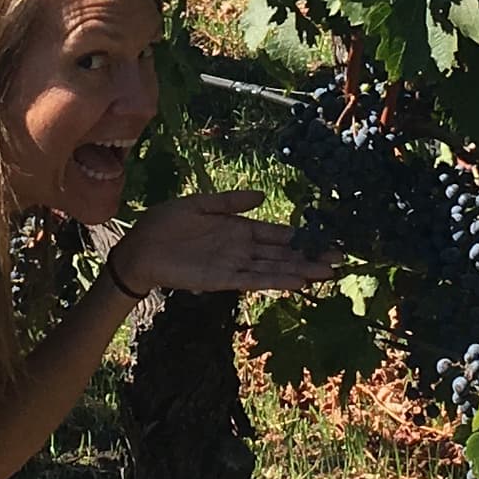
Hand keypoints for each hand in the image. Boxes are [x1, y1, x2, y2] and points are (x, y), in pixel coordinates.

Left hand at [108, 190, 344, 301]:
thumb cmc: (165, 224)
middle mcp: (241, 249)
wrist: (138, 247)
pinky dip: (274, 281)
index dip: (301, 238)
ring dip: (299, 271)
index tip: (326, 240)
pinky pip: (253, 280)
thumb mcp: (201, 204)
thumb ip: (231, 202)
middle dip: (309, 257)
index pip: (277, 235)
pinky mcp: (221, 279)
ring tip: (326, 273)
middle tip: (339, 260)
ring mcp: (233, 265)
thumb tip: (262, 196)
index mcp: (238, 229)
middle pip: (282, 254)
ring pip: (273, 269)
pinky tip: (295, 282)